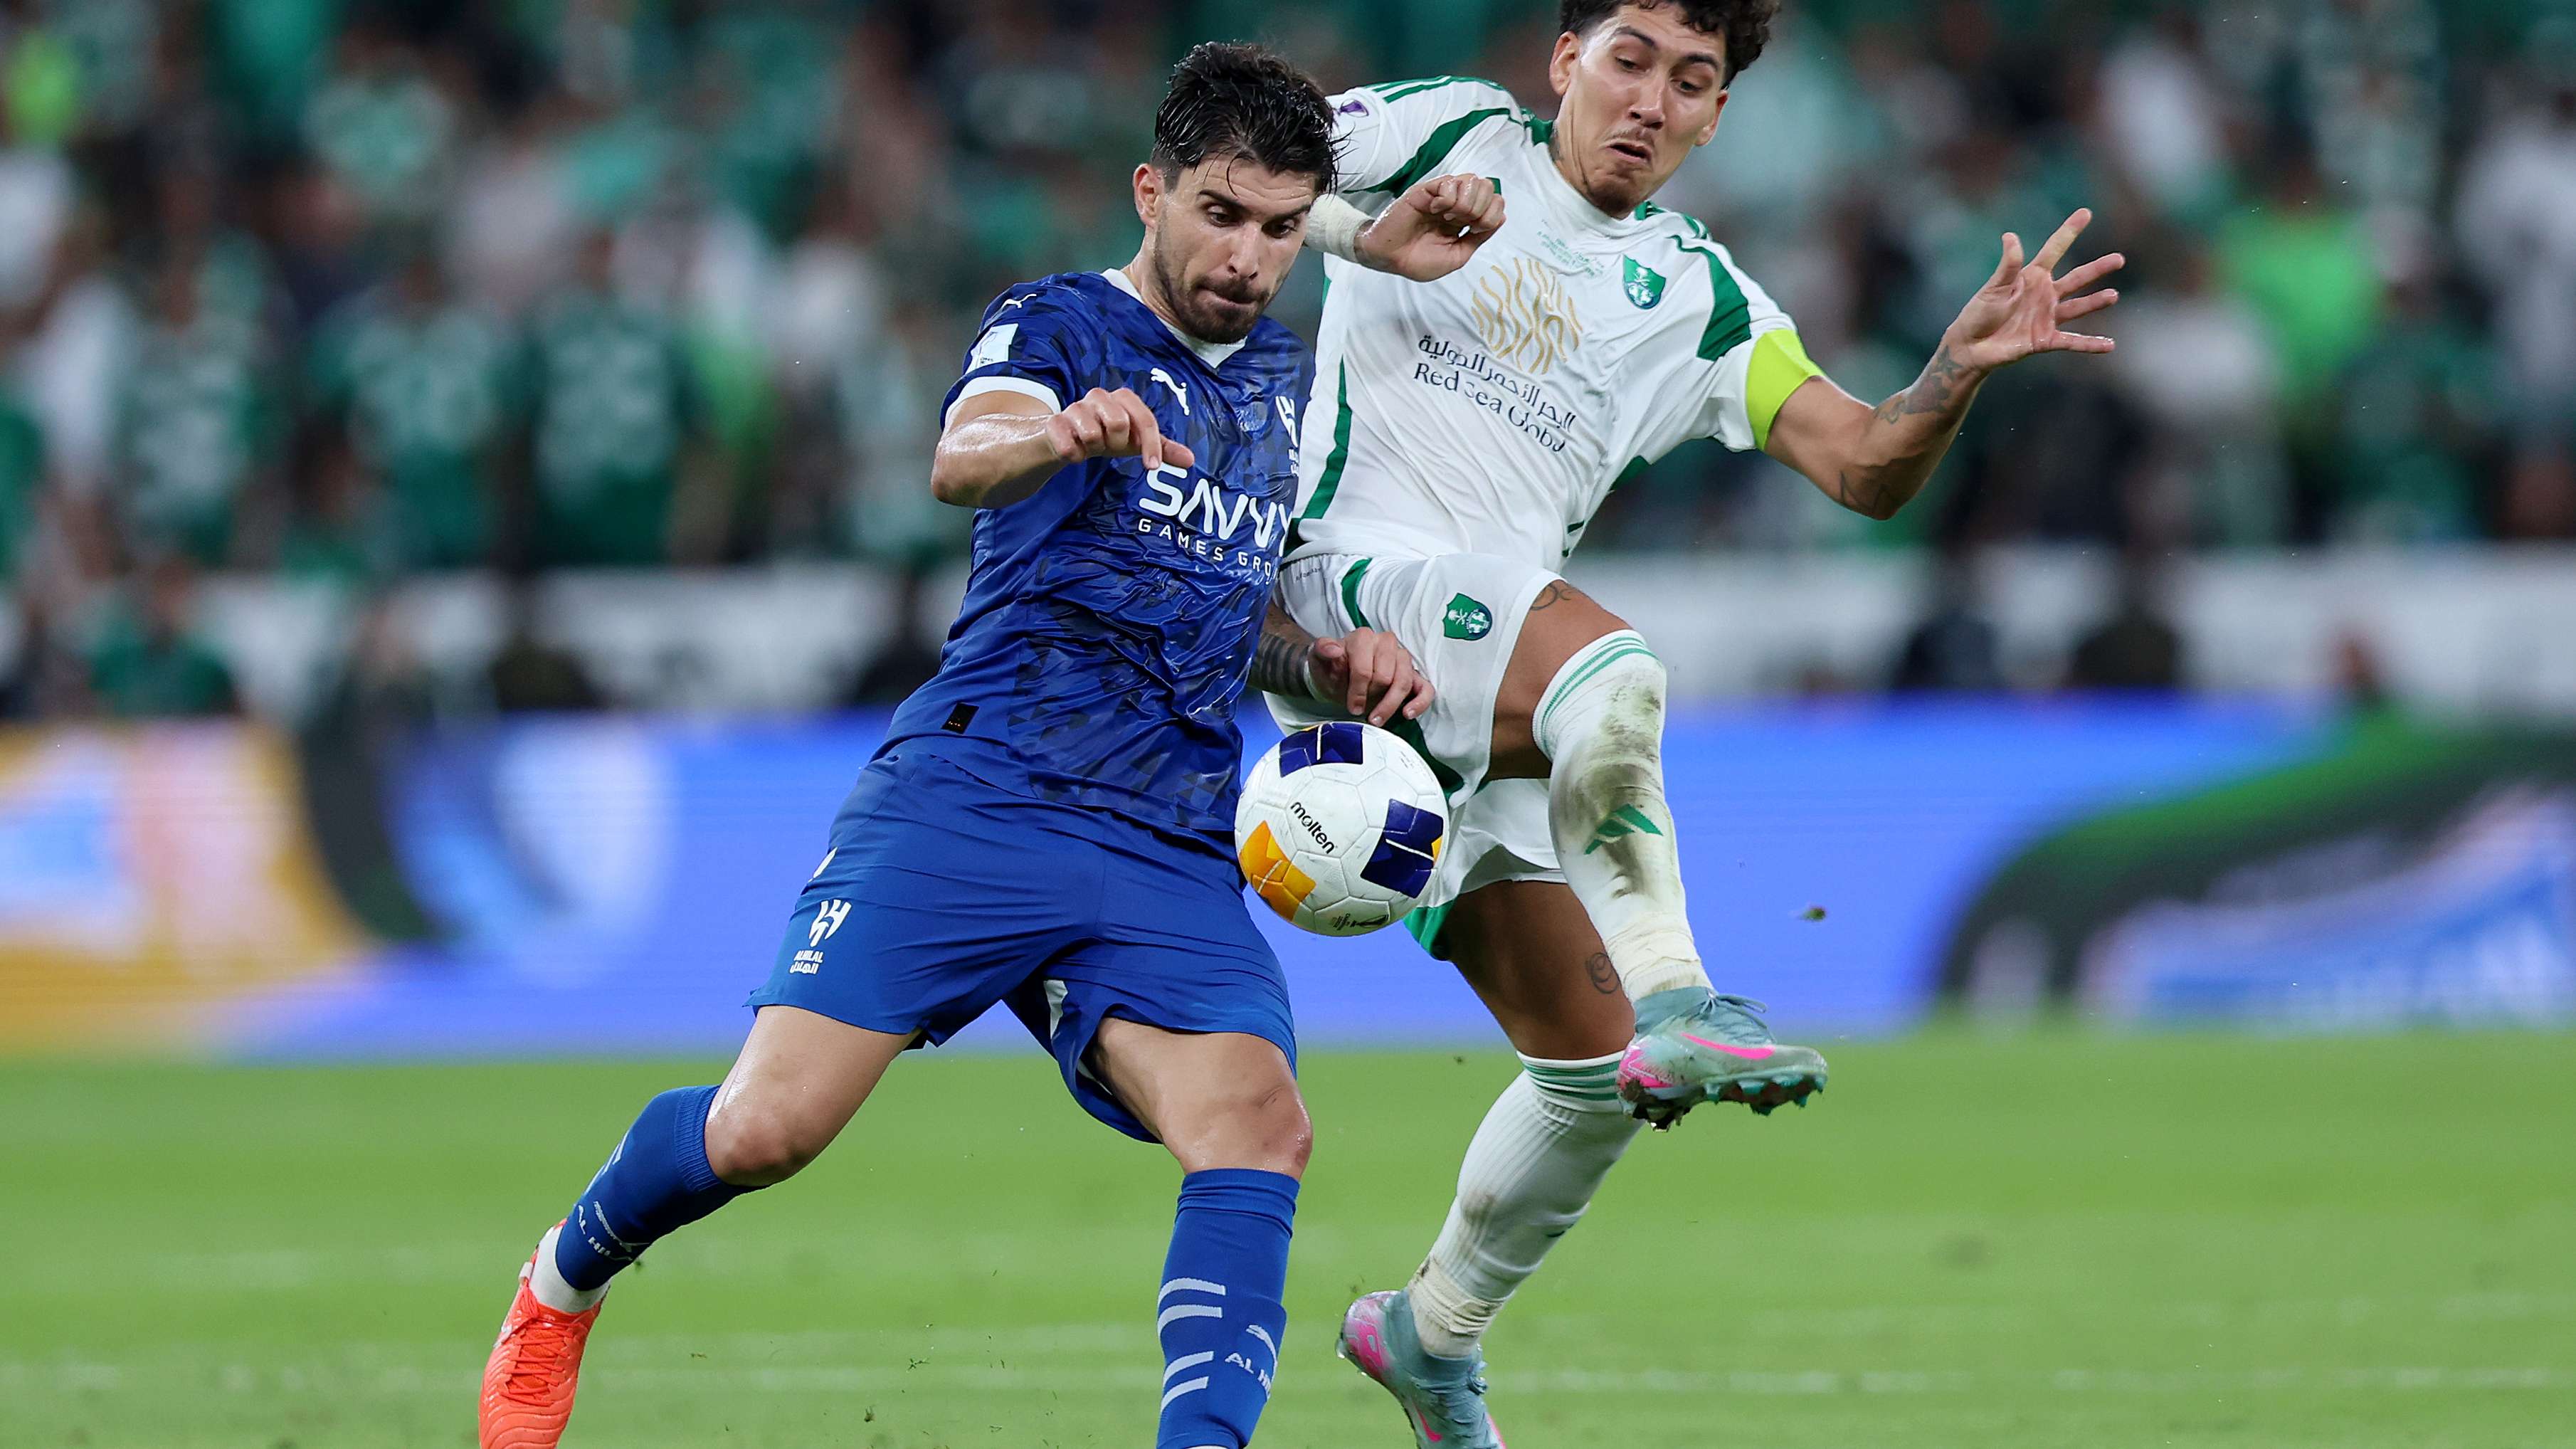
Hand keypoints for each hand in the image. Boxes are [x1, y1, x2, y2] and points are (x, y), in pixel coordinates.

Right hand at [1045, 387, 1196, 469]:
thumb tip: (1191, 460)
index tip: (1152, 468)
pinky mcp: (1054, 423)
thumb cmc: (1104, 436)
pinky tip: (1074, 452)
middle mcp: (1098, 397)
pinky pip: (1069, 445)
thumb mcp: (1134, 442)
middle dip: (1117, 443)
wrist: (1063, 438)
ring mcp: (1074, 408)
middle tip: (1109, 446)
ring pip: (1092, 434)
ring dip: (1093, 449)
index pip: (1143, 419)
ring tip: (1089, 445)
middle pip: (1118, 422)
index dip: (1151, 443)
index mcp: (1122, 399)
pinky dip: (1074, 456)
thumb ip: (1162, 449)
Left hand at [1308, 628, 1433, 725]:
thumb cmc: (1330, 668)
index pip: (1365, 668)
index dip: (1358, 690)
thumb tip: (1334, 649)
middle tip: (1359, 709)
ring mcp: (1402, 658)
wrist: (1336, 677)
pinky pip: (1426, 688)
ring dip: (1390, 705)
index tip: (1351, 705)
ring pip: (1405, 682)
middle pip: (1387, 676)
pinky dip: (1419, 702)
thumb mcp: (1319, 659)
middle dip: (1372, 697)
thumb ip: (1323, 650)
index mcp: (1364, 637)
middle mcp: (1386, 643)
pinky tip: (1407, 714)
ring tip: (1376, 720)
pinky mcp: (1413, 676)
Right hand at [1356, 173, 1505, 282]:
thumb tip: (1502, 218)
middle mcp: (1457, 203)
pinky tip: (1435, 210)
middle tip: (1464, 223)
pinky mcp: (1427, 189)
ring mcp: (1442, 194)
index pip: (1495, 201)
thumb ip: (1479, 238)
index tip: (1475, 230)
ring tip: (1449, 217)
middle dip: (1482, 208)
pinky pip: (1449, 182)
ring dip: (1467, 202)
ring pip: (1472, 180)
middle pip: (1487, 187)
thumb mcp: (1457, 256)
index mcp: (1466, 218)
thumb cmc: (1418, 260)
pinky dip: (1447, 199)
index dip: (1492, 215)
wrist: (1389, 258)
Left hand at [1942, 208, 2124, 373]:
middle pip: (2076, 278)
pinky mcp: (2045, 340)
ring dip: (2096, 302)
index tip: (2086, 212)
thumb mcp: (1994, 287)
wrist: (1971, 346)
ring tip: (2113, 296)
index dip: (2070, 231)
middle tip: (2119, 259)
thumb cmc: (1980, 313)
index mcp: (2032, 276)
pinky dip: (2090, 344)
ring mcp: (2047, 317)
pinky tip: (2109, 345)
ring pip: (2078, 307)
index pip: (2054, 249)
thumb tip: (2010, 236)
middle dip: (2097, 269)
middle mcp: (2045, 294)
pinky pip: (2072, 342)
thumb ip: (2008, 265)